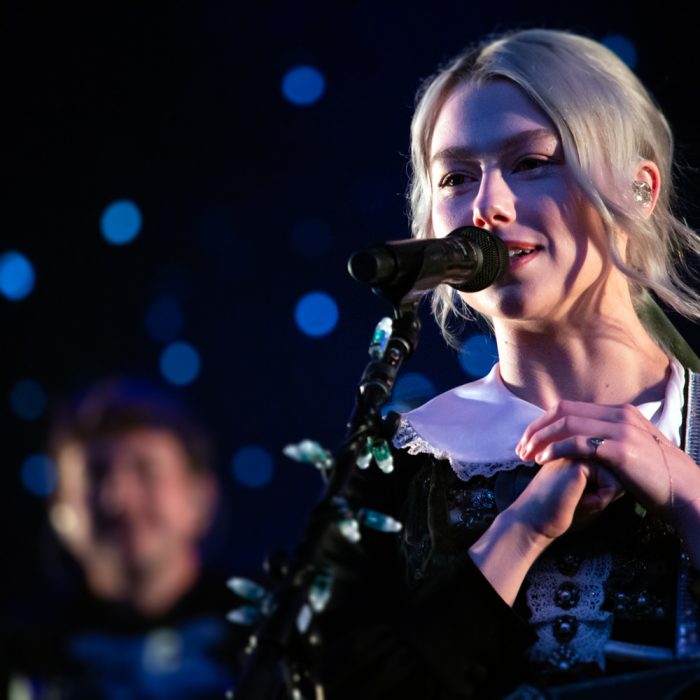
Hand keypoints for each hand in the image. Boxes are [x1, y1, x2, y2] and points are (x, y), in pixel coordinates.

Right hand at [469, 457, 621, 605]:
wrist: (533, 521)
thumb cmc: (560, 511)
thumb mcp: (589, 490)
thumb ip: (608, 475)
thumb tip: (634, 474)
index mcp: (579, 447)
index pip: (616, 465)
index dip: (606, 488)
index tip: (578, 496)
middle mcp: (579, 443)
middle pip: (620, 468)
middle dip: (607, 491)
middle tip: (577, 498)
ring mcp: (578, 449)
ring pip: (620, 475)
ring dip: (605, 495)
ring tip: (578, 499)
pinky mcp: (580, 460)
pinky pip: (614, 483)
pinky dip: (602, 499)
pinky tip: (580, 501)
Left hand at [516, 400, 699, 521]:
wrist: (687, 494)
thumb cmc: (657, 478)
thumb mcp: (632, 449)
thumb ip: (609, 439)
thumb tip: (582, 440)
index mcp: (619, 412)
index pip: (569, 408)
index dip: (543, 422)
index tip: (528, 440)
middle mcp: (619, 415)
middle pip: (563, 411)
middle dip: (536, 428)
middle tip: (520, 448)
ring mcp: (622, 430)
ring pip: (567, 424)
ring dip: (541, 439)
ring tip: (525, 455)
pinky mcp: (622, 450)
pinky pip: (578, 444)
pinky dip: (556, 449)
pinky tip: (543, 461)